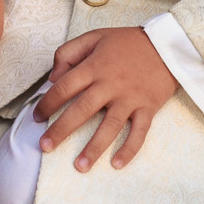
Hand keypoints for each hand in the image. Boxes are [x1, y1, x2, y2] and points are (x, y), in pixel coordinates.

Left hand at [34, 26, 178, 170]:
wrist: (166, 44)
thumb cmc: (127, 42)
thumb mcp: (94, 37)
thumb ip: (69, 52)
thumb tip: (53, 78)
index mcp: (95, 66)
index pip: (65, 87)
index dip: (47, 103)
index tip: (37, 118)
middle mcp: (110, 84)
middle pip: (81, 110)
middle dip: (61, 130)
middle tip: (45, 147)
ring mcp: (130, 98)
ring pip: (109, 126)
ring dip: (93, 148)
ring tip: (79, 166)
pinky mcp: (148, 107)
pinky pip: (139, 132)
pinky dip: (129, 149)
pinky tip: (116, 164)